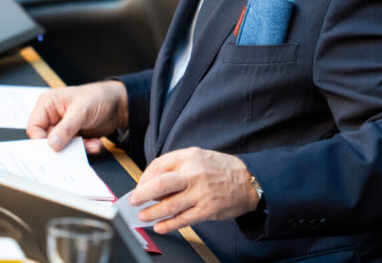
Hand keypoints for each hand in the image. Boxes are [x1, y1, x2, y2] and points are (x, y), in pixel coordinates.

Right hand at [26, 81, 127, 153]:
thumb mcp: (81, 111)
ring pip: (61, 147)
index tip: (53, 148)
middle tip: (72, 151)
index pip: (34, 127)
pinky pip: (73, 148)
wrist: (119, 104)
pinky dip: (84, 149)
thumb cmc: (98, 97)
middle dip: (62, 146)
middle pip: (46, 139)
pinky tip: (95, 144)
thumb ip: (65, 128)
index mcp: (48, 104)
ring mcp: (63, 127)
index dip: (41, 140)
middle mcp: (53, 116)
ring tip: (89, 145)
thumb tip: (52, 144)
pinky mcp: (74, 135)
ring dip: (76, 149)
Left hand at [130, 147, 259, 232]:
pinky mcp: (207, 210)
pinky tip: (159, 227)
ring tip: (143, 216)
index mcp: (190, 157)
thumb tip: (153, 180)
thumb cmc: (220, 169)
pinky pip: (183, 220)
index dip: (145, 177)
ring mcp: (200, 193)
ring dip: (152, 213)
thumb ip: (177, 164)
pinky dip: (168, 225)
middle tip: (133, 201)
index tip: (140, 186)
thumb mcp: (199, 155)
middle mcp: (194, 174)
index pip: (159, 165)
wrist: (248, 181)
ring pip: (169, 205)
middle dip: (141, 194)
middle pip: (160, 184)